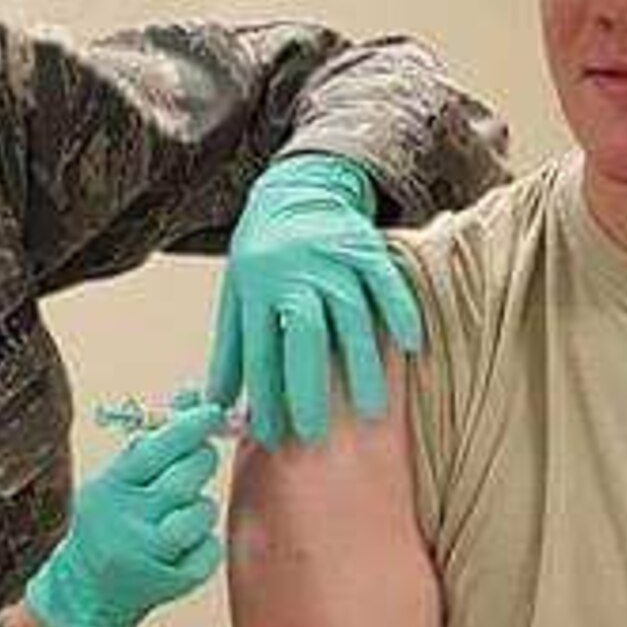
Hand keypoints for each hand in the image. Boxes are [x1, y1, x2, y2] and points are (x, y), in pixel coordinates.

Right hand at [22, 401, 224, 626]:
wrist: (84, 592)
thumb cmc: (107, 525)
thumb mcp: (117, 480)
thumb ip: (153, 442)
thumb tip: (191, 398)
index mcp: (110, 489)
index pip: (155, 450)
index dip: (189, 427)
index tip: (211, 412)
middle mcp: (126, 521)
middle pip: (185, 480)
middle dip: (201, 462)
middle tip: (199, 460)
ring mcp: (148, 554)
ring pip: (201, 513)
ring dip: (201, 507)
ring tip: (182, 512)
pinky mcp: (170, 582)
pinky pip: (209, 549)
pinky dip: (204, 543)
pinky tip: (184, 545)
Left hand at [206, 152, 420, 445]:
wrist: (295, 191)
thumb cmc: (263, 256)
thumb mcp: (237, 297)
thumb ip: (230, 351)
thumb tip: (216, 403)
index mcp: (256, 287)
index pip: (260, 351)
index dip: (265, 396)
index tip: (274, 435)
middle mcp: (293, 271)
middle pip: (303, 333)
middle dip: (308, 386)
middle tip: (317, 433)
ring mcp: (331, 256)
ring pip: (350, 314)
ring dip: (360, 364)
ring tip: (369, 410)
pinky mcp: (365, 245)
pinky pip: (387, 281)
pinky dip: (399, 312)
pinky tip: (409, 346)